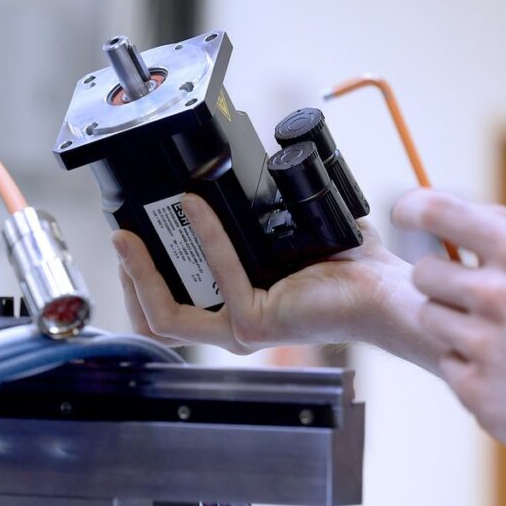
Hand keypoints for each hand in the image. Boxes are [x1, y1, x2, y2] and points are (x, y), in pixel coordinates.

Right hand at [112, 193, 423, 355]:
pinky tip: (195, 206)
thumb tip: (219, 175)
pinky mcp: (256, 323)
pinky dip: (204, 238)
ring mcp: (241, 330)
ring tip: (130, 232)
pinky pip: (218, 278)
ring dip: (142, 273)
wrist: (385, 288)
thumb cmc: (343, 266)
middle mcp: (231, 328)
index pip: (167, 308)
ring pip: (167, 316)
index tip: (127, 237)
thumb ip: (247, 218)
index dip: (137, 279)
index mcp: (232, 311)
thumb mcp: (279, 237)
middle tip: (120, 235)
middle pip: (154, 320)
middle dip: (128, 279)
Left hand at [393, 189, 505, 472]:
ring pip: (428, 316)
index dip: (412, 208)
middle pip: (423, 272)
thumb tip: (439, 210)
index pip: (437, 211)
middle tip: (476, 296)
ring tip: (503, 336)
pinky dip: (471, 365)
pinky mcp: (476, 390)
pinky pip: (447, 361)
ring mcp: (485, 346)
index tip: (404, 214)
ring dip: (454, 324)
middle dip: (443, 281)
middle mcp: (499, 295)